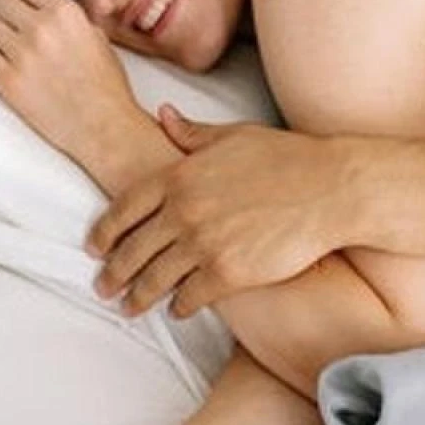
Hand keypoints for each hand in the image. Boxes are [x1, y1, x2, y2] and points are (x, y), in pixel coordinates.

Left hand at [0, 0, 139, 163]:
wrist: (103, 125)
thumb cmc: (104, 85)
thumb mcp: (95, 35)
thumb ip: (66, 15)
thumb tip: (40, 1)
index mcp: (65, 12)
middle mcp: (42, 28)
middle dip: (0, 7)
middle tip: (5, 18)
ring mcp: (23, 55)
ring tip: (1, 40)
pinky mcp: (9, 82)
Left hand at [87, 107, 356, 317]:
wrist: (330, 188)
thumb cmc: (287, 158)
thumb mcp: (234, 135)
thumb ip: (191, 132)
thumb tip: (162, 114)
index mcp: (179, 175)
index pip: (124, 208)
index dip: (104, 232)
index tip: (94, 248)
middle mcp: (183, 211)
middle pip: (132, 249)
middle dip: (113, 273)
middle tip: (103, 287)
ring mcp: (204, 245)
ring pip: (155, 279)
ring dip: (138, 297)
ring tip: (128, 308)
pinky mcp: (228, 274)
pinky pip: (190, 297)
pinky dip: (178, 306)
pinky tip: (175, 309)